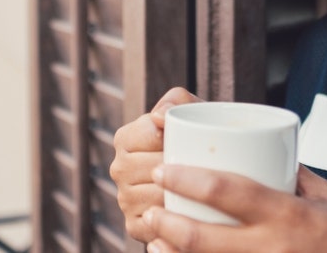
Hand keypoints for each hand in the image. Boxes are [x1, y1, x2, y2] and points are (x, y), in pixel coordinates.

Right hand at [110, 87, 202, 242]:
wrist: (207, 175)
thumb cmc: (198, 138)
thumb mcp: (190, 111)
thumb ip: (175, 100)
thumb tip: (160, 117)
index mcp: (125, 138)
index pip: (149, 134)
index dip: (176, 138)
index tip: (196, 140)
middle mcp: (119, 168)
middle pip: (152, 168)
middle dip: (182, 168)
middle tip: (206, 167)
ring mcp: (125, 198)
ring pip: (155, 197)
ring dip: (181, 196)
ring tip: (203, 191)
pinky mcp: (134, 225)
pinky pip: (154, 226)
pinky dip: (174, 221)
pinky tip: (190, 214)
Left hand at [141, 164, 326, 252]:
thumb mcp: (323, 196)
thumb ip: (286, 174)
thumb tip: (248, 146)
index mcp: (289, 214)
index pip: (229, 192)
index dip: (190, 179)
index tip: (165, 169)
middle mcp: (275, 248)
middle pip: (204, 239)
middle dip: (168, 223)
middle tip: (150, 208)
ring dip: (171, 252)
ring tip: (154, 235)